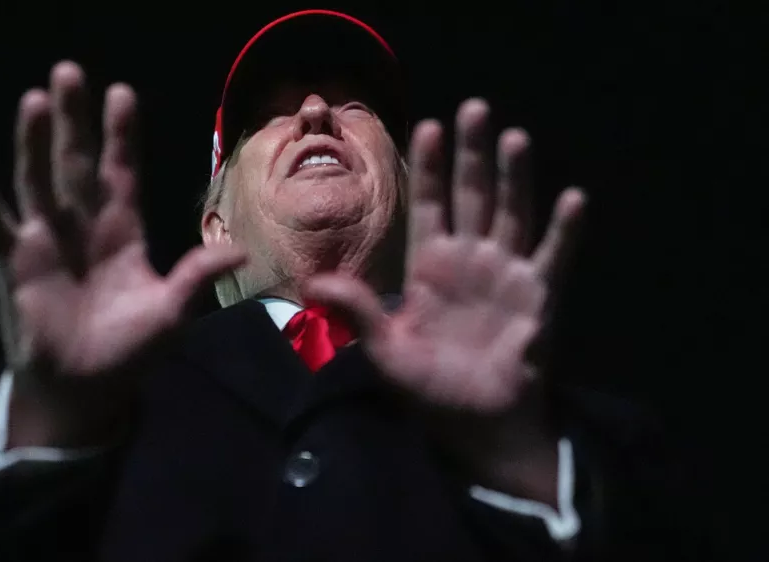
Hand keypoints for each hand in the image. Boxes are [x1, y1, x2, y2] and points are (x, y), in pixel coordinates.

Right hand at [0, 62, 245, 445]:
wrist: (85, 391)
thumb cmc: (129, 352)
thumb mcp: (171, 315)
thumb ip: (197, 278)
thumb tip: (241, 251)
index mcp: (122, 232)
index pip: (121, 172)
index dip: (120, 135)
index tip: (120, 93)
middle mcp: (82, 226)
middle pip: (75, 163)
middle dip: (74, 120)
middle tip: (69, 72)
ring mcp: (45, 242)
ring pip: (37, 181)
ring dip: (33, 143)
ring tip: (34, 100)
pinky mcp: (15, 265)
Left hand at [304, 99, 584, 414]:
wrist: (476, 425)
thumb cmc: (429, 389)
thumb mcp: (384, 350)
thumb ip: (357, 311)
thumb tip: (312, 283)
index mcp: (431, 266)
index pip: (428, 205)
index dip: (428, 167)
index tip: (428, 126)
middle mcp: (470, 259)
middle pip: (471, 195)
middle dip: (471, 154)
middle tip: (475, 108)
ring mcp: (507, 274)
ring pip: (511, 213)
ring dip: (514, 177)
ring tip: (514, 137)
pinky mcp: (539, 297)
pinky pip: (553, 257)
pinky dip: (563, 230)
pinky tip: (571, 198)